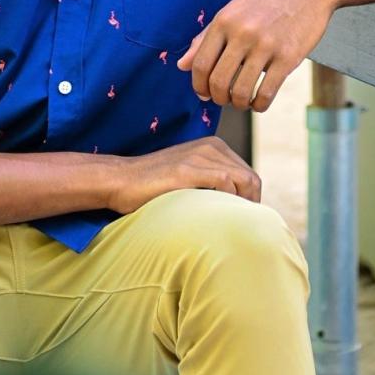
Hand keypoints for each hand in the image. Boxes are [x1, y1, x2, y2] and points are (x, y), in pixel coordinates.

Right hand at [105, 137, 261, 216]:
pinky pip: (225, 183)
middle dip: (252, 204)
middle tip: (240, 227)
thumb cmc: (154, 186)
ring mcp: (199, 156)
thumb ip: (212, 183)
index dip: (251, 200)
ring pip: (244, 180)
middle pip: (251, 179)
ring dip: (243, 205)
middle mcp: (210, 147)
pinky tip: (217, 214)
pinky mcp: (188, 169)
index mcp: (214, 147)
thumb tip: (238, 207)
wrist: (122, 180)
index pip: (249, 175)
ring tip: (231, 224)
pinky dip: (228, 200)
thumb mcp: (190, 177)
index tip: (241, 220)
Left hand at [176, 0, 335, 111]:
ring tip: (241, 101)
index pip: (201, 64)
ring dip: (238, 104)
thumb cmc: (267, 1)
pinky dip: (258, 105)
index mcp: (224, 20)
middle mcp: (242, 33)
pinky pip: (266, 93)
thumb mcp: (232, 12)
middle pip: (218, 81)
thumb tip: (182, 66)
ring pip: (240, 91)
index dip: (198, 85)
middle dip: (217, 98)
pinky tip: (258, 102)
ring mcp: (266, 45)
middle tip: (223, 99)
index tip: (204, 93)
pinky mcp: (288, 57)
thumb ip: (205, 38)